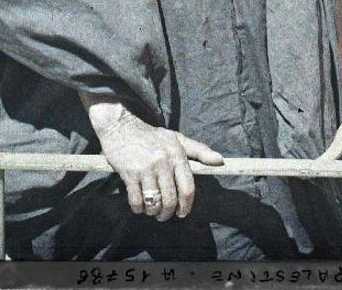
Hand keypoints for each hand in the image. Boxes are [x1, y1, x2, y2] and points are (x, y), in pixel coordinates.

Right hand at [97, 113, 223, 221]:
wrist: (120, 125)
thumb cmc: (151, 135)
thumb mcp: (176, 139)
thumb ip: (199, 150)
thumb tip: (220, 161)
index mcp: (176, 154)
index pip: (187, 188)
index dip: (186, 206)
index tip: (182, 213)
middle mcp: (163, 162)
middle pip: (171, 200)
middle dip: (168, 213)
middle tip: (163, 215)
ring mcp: (145, 168)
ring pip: (154, 203)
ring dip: (153, 212)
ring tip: (151, 209)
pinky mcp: (129, 173)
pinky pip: (136, 201)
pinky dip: (138, 208)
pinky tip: (138, 204)